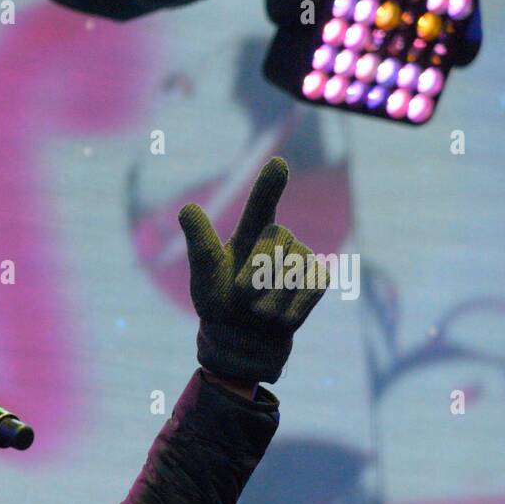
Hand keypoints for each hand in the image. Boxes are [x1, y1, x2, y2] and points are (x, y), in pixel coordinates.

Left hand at [177, 156, 328, 384]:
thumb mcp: (206, 274)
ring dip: (269, 301)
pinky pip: (310, 290)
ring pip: (291, 273)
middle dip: (253, 278)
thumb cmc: (220, 302)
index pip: (262, 204)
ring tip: (258, 309)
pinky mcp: (319, 278)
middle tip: (242, 296)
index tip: (277, 164)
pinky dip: (290, 311)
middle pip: (273, 248)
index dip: (269, 185)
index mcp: (252, 232)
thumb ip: (201, 241)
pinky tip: (278, 318)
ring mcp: (303, 256)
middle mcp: (280, 238)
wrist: (243, 339)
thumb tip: (186, 209)